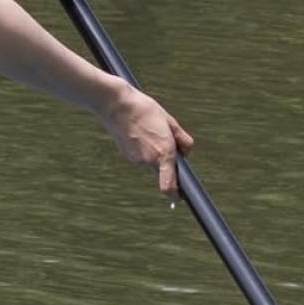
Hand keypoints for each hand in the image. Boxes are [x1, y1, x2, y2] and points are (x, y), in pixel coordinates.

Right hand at [99, 82, 194, 198]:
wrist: (117, 107)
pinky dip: (144, 150)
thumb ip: (182, 140)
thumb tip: (186, 153)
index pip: (169, 185)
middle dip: (167, 162)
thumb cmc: (145, 110)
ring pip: (152, 163)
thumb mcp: (170, 122)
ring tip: (150, 132)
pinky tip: (140, 134)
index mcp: (164, 153)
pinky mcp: (128, 156)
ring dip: (155, 154)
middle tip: (165, 140)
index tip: (180, 198)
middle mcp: (149, 161)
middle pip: (163, 170)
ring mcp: (136, 160)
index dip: (176, 195)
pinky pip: (142, 158)